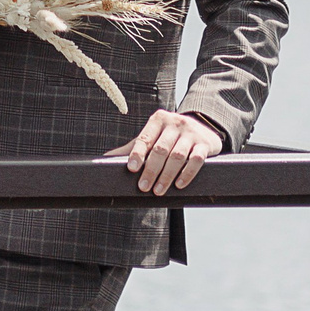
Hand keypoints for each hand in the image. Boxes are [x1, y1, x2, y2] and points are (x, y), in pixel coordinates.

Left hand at [105, 110, 222, 195]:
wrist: (204, 128)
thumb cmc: (170, 136)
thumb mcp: (153, 136)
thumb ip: (132, 147)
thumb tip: (104, 160)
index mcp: (158, 119)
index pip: (145, 138)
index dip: (137, 153)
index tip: (131, 168)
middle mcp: (174, 123)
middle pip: (160, 149)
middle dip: (151, 170)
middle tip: (143, 187)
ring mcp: (191, 133)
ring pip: (177, 156)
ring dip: (166, 175)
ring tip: (158, 191)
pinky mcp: (205, 144)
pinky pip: (196, 160)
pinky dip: (187, 174)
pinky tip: (179, 185)